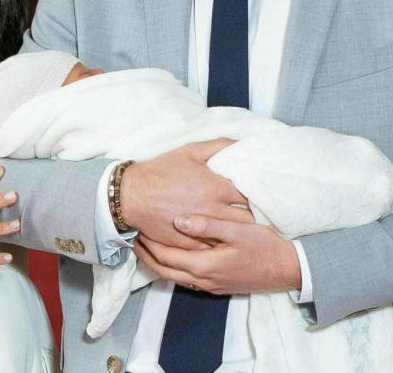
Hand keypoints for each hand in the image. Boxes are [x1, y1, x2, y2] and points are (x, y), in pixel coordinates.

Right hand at [121, 139, 250, 248]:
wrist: (132, 195)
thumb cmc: (162, 171)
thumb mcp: (190, 151)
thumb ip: (219, 146)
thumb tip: (241, 143)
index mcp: (216, 188)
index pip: (250, 196)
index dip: (257, 195)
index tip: (260, 194)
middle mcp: (212, 211)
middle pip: (246, 219)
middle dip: (252, 215)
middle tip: (254, 212)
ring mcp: (201, 230)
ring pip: (231, 236)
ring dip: (237, 231)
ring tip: (242, 227)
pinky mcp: (189, 244)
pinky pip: (212, 247)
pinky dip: (219, 243)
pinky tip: (221, 238)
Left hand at [133, 215, 301, 294]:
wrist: (287, 270)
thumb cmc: (265, 247)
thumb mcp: (238, 230)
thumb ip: (208, 225)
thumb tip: (178, 221)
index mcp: (205, 265)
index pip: (165, 256)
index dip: (149, 243)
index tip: (137, 227)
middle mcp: (203, 280)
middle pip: (164, 270)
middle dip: (146, 255)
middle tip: (134, 237)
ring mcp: (210, 285)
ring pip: (174, 277)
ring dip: (158, 262)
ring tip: (148, 244)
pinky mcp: (217, 286)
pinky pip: (186, 278)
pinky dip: (173, 267)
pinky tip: (174, 254)